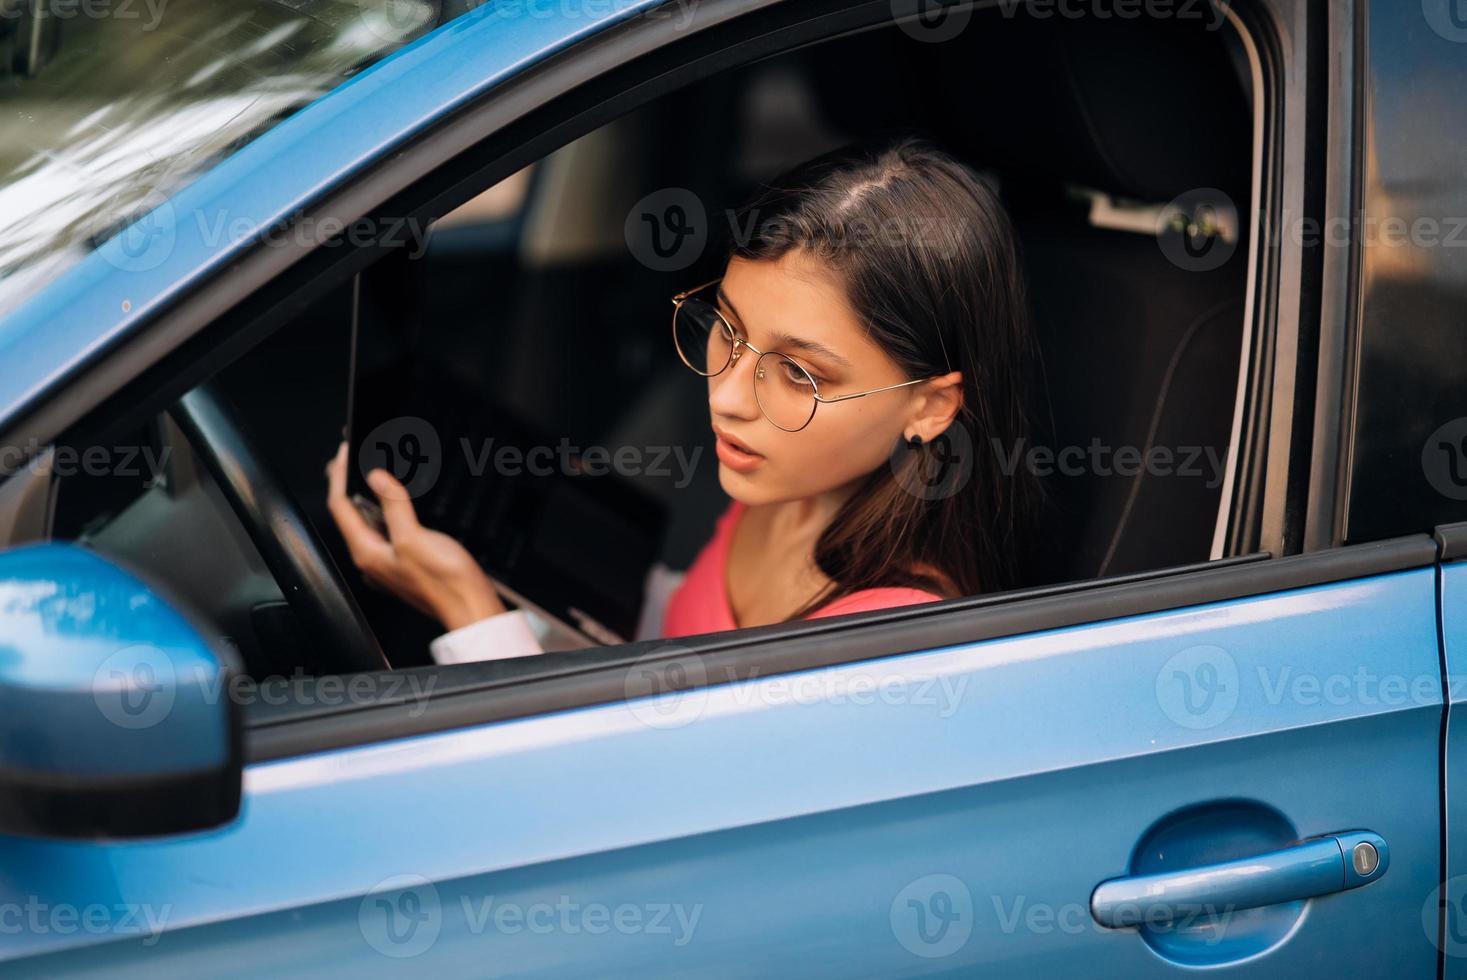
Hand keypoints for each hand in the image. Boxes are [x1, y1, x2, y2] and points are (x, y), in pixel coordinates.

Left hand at [325, 442, 505, 630]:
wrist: (472, 608)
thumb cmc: (446, 583)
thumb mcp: (414, 537)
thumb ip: (393, 506)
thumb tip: (376, 478)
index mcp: (367, 554)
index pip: (341, 508)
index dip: (339, 476)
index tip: (343, 453)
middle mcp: (373, 560)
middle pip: (351, 516)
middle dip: (350, 485)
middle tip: (350, 459)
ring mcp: (389, 564)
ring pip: (370, 524)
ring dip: (370, 498)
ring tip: (373, 475)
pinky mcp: (407, 565)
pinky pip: (389, 533)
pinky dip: (388, 513)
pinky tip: (398, 505)